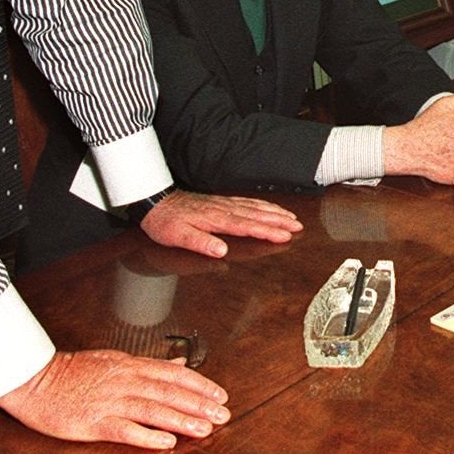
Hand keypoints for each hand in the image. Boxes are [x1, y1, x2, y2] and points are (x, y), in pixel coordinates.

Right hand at [0, 348, 230, 449]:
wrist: (32, 379)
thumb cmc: (69, 373)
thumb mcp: (113, 360)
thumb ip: (148, 365)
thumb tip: (179, 362)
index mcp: (129, 366)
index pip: (172, 373)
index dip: (199, 384)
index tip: (220, 395)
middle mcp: (124, 382)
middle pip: (168, 392)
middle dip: (198, 404)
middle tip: (223, 415)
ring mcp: (109, 402)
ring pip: (153, 410)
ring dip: (181, 420)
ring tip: (204, 429)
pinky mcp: (92, 422)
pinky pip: (125, 430)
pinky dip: (147, 436)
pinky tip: (166, 442)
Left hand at [140, 190, 299, 257]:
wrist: (155, 201)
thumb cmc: (165, 221)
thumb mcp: (177, 237)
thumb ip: (200, 243)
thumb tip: (221, 252)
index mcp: (216, 219)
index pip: (247, 226)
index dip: (267, 231)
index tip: (285, 236)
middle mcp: (223, 209)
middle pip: (256, 215)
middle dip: (278, 221)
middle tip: (298, 226)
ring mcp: (223, 204)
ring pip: (254, 207)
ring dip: (274, 212)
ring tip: (291, 217)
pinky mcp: (220, 201)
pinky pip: (246, 201)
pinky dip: (261, 204)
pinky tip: (268, 208)